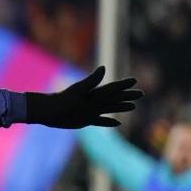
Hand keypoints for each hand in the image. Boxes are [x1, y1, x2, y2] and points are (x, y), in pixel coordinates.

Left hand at [25, 66, 142, 128]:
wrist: (49, 111)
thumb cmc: (63, 99)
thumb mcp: (79, 89)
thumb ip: (92, 80)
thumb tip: (104, 68)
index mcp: (94, 93)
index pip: (112, 88)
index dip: (123, 84)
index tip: (134, 80)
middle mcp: (95, 101)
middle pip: (115, 98)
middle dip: (127, 95)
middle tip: (141, 93)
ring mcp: (91, 111)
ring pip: (110, 109)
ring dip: (121, 107)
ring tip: (133, 106)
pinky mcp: (86, 120)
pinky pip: (101, 121)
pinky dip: (109, 122)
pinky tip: (118, 123)